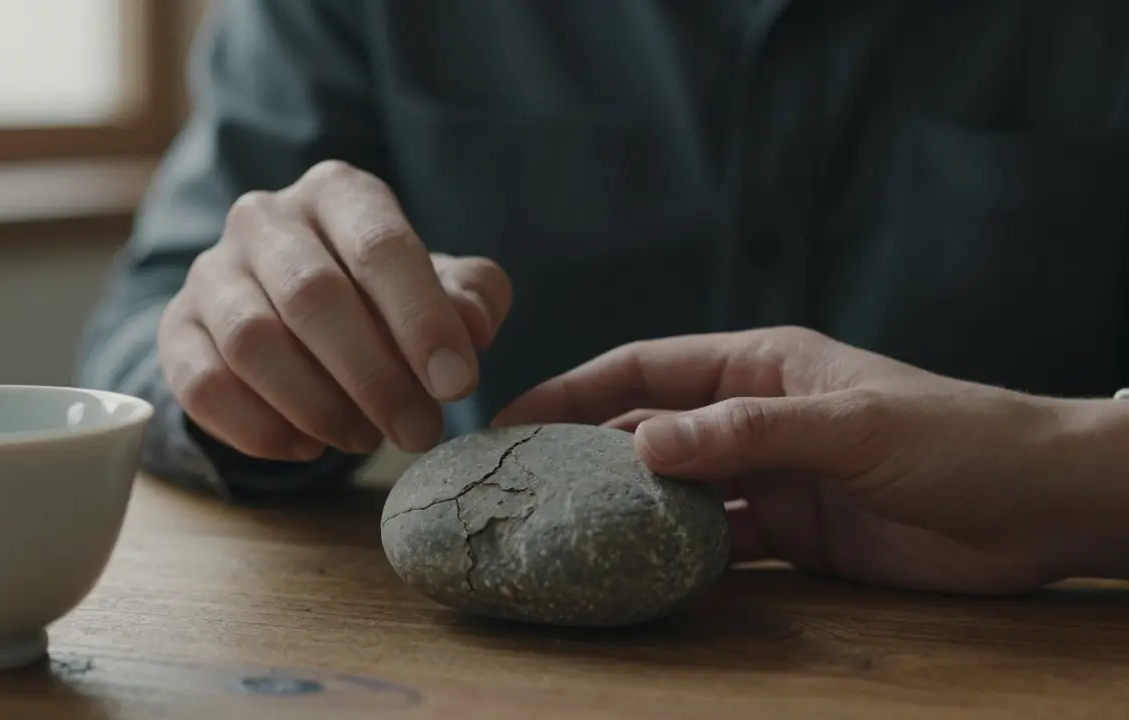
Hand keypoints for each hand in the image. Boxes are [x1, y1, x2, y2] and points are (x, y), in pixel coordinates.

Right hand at [158, 161, 511, 460]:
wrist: (296, 313)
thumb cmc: (383, 296)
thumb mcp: (440, 287)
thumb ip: (471, 297)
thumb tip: (473, 326)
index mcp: (339, 193)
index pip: (381, 246)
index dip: (422, 320)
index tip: (457, 385)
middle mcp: (265, 218)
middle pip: (313, 296)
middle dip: (375, 377)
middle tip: (419, 432)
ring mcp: (211, 272)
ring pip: (252, 343)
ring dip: (318, 406)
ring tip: (366, 439)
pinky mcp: (176, 330)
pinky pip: (203, 385)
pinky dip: (260, 429)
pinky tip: (308, 448)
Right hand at [494, 326, 1099, 594]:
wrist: (1040, 507)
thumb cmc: (955, 439)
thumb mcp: (852, 426)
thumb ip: (749, 433)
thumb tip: (642, 444)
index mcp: (760, 365)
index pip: (647, 369)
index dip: (576, 389)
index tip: (512, 416)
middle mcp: (753, 418)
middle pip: (649, 431)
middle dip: (584, 453)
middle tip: (519, 485)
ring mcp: (770, 479)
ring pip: (676, 491)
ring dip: (626, 509)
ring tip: (561, 532)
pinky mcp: (792, 536)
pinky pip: (717, 544)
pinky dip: (678, 558)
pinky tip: (640, 573)